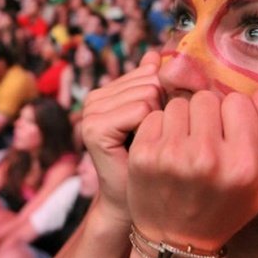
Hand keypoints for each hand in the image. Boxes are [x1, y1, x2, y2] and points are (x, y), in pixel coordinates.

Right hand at [79, 50, 163, 225]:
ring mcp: (91, 112)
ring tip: (149, 145)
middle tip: (156, 139)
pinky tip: (143, 148)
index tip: (159, 127)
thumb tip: (155, 53)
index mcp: (107, 92)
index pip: (151, 72)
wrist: (137, 204)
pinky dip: (150, 129)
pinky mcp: (95, 128)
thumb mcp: (157, 118)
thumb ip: (154, 86)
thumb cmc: (153, 163)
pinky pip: (141, 110)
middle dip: (163, 108)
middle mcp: (94, 98)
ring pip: (148, 93)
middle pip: (151, 80)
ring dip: (159, 121)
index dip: (166, 98)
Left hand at [127, 89, 257, 249]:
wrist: (176, 243)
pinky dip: (160, 127)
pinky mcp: (142, 155)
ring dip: (183, 119)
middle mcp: (206, 158)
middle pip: (206, 98)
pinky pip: (154, 115)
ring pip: (179, 103)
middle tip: (205, 138)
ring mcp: (171, 156)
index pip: (239, 102)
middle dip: (207, 114)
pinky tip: (166, 150)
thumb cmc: (226, 209)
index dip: (235, 114)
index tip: (229, 133)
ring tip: (185, 145)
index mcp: (242, 165)